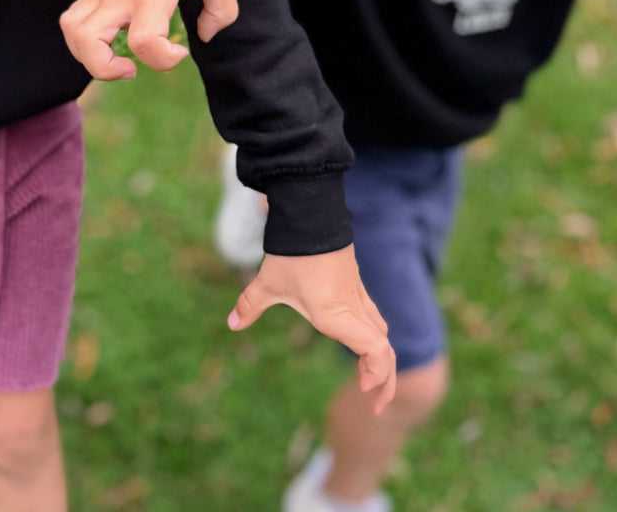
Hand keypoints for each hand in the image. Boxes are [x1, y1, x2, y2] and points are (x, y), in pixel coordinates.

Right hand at [60, 0, 238, 78]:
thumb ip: (222, 12)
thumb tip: (203, 36)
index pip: (143, 40)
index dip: (163, 59)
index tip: (181, 50)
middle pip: (88, 42)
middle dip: (106, 70)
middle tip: (134, 67)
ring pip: (71, 30)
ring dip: (88, 55)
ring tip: (116, 56)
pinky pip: (74, 17)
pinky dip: (84, 38)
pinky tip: (112, 37)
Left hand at [227, 245, 395, 413]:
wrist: (311, 214)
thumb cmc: (291, 252)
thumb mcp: (267, 283)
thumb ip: (250, 305)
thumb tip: (232, 325)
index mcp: (336, 314)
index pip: (376, 350)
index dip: (378, 373)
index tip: (363, 389)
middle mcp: (353, 308)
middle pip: (385, 349)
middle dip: (384, 379)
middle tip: (373, 403)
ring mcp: (358, 296)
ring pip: (381, 332)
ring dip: (380, 359)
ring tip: (368, 381)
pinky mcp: (355, 286)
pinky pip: (373, 318)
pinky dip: (373, 338)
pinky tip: (358, 348)